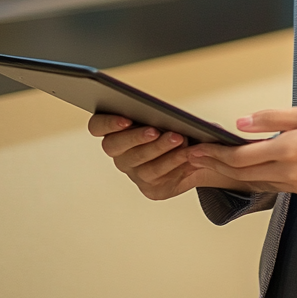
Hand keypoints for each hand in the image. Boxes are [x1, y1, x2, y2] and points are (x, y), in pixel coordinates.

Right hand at [87, 114, 260, 198]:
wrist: (199, 153)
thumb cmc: (178, 124)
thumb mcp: (169, 113)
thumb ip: (158, 110)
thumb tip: (163, 112)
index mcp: (115, 130)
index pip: (97, 126)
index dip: (108, 123)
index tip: (126, 119)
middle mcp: (120, 153)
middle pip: (114, 147)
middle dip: (135, 138)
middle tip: (154, 130)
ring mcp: (134, 172)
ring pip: (140, 163)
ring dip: (159, 149)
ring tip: (178, 138)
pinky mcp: (151, 187)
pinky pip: (158, 177)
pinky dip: (173, 163)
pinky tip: (186, 153)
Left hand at [186, 107, 296, 195]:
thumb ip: (272, 118)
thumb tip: (241, 124)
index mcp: (289, 149)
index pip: (242, 156)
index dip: (216, 154)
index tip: (198, 150)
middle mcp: (290, 172)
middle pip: (244, 173)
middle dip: (217, 166)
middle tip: (194, 159)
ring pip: (257, 181)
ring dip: (234, 174)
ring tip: (215, 165)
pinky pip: (274, 185)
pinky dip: (257, 177)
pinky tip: (249, 170)